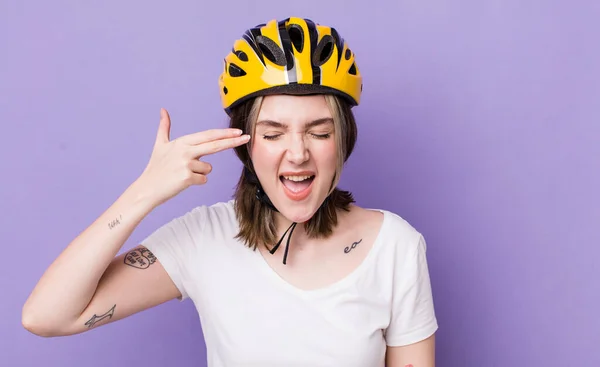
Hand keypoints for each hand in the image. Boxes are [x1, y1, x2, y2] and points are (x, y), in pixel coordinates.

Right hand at [135, 108, 249, 206]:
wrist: (147, 188)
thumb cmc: (156, 167)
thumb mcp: (160, 144)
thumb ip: (164, 127)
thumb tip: (163, 110)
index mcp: (182, 142)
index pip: (208, 136)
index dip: (224, 133)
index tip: (238, 131)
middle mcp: (185, 151)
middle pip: (215, 145)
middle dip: (232, 141)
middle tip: (247, 137)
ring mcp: (186, 164)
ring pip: (208, 168)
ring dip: (200, 173)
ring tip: (183, 174)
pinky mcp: (187, 178)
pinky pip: (203, 180)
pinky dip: (196, 182)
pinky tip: (183, 181)